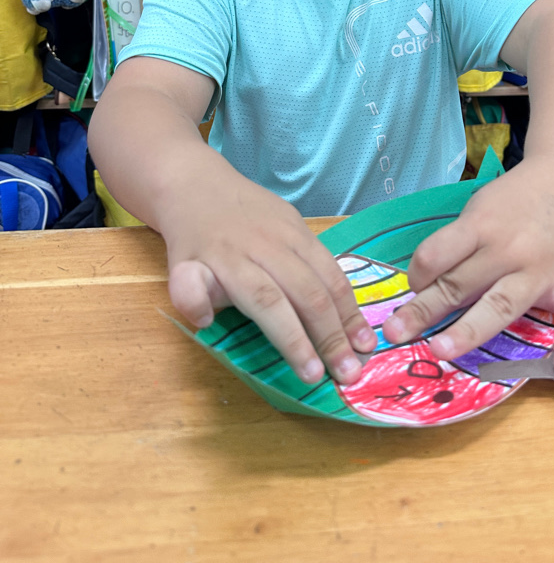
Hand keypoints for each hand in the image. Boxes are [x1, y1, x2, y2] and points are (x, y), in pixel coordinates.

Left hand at [162, 173, 376, 385]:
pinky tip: (359, 319)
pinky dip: (347, 293)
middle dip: (330, 336)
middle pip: (306, 293)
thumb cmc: (192, 242)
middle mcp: (267, 245)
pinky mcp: (302, 225)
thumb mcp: (177, 270)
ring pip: (326, 275)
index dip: (293, 339)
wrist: (200, 187)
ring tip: (366, 348)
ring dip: (348, 315)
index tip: (313, 375)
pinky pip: (331, 261)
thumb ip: (188, 296)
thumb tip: (205, 320)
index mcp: (233, 262)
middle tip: (349, 374)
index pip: (269, 304)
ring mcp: (289, 232)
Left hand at [380, 155, 553, 373]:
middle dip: (424, 310)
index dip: (417, 276)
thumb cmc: (519, 195)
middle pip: (461, 284)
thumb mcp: (482, 205)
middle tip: (394, 334)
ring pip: (503, 304)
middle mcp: (511, 248)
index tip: (413, 288)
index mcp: (482, 224)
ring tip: (440, 352)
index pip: (437, 255)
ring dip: (469, 331)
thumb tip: (428, 282)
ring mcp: (544, 268)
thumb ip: (461, 241)